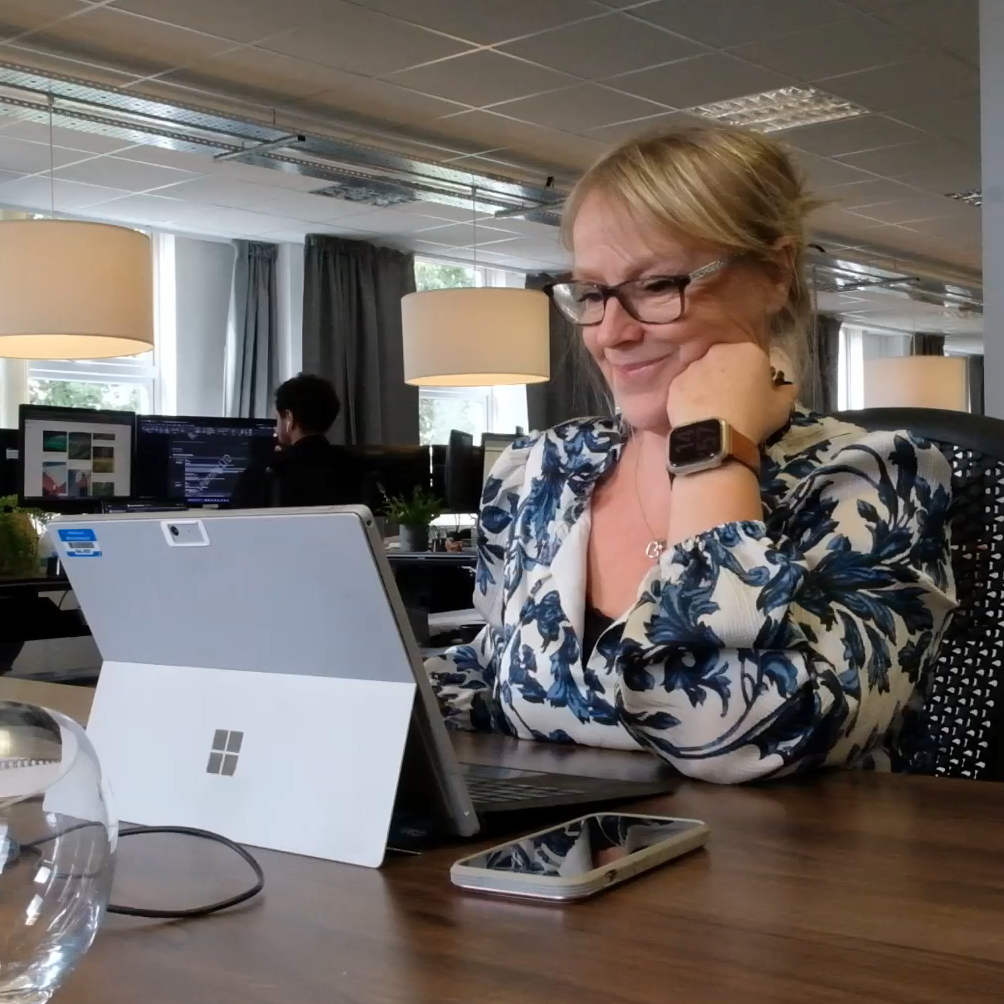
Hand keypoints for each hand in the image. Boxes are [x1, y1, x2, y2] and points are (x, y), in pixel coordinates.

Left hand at [666, 341, 797, 442]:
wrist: (717, 437)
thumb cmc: (754, 418)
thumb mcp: (782, 408)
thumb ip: (787, 393)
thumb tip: (789, 388)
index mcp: (748, 351)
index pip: (753, 360)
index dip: (754, 378)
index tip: (753, 395)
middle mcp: (718, 352)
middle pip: (724, 363)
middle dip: (727, 377)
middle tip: (731, 402)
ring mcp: (693, 367)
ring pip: (702, 375)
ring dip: (707, 387)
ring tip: (711, 411)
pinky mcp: (675, 384)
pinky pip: (685, 389)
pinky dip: (689, 400)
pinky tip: (696, 416)